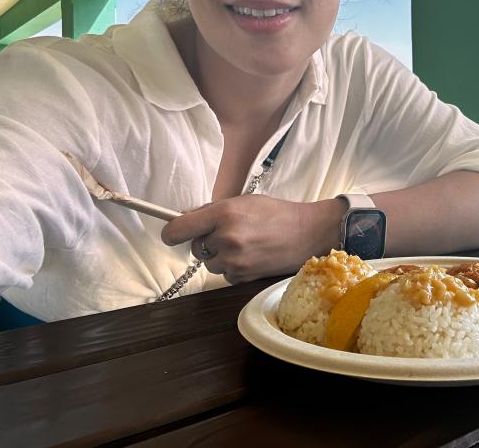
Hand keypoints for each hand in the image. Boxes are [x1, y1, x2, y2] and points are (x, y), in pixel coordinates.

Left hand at [160, 194, 342, 283]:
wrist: (308, 233)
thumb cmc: (277, 213)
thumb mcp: (244, 201)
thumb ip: (213, 211)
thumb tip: (185, 218)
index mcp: (224, 212)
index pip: (179, 228)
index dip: (171, 232)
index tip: (171, 233)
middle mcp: (226, 237)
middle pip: (194, 247)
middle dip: (206, 241)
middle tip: (228, 233)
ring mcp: (234, 260)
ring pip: (209, 263)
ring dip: (220, 256)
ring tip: (244, 244)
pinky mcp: (242, 277)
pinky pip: (225, 275)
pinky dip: (233, 268)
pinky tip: (251, 256)